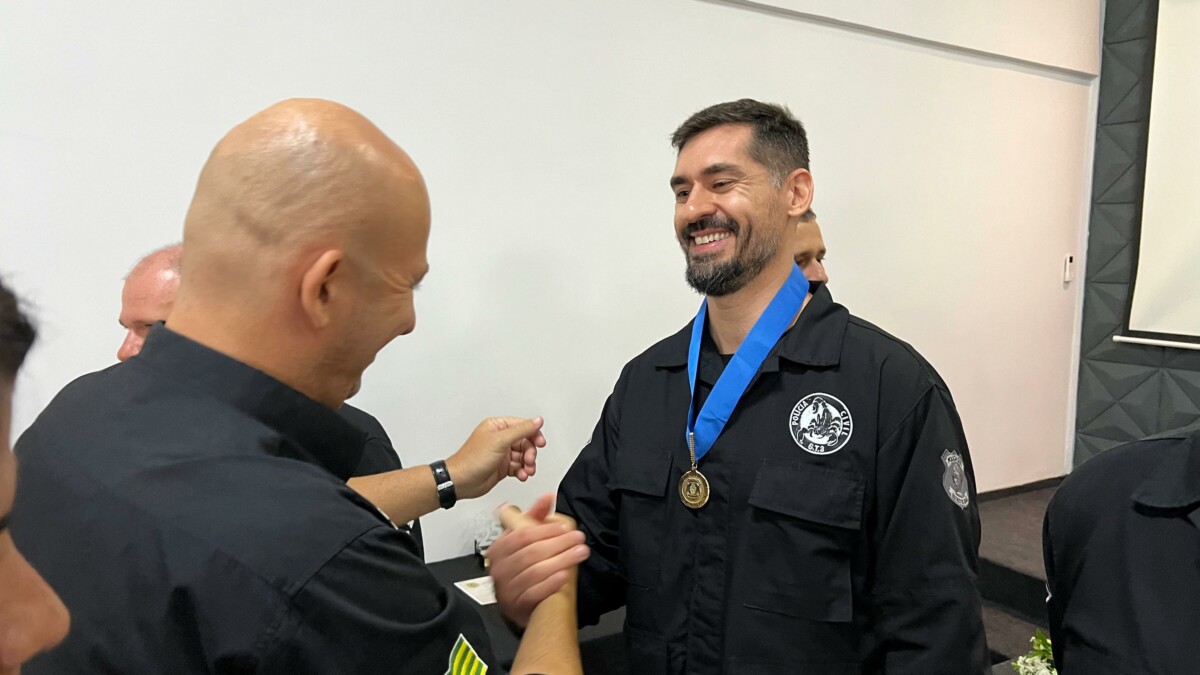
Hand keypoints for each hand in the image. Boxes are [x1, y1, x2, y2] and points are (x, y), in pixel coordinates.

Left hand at [445, 417, 545, 499]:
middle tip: (529, 460)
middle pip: (525, 442)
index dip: (534, 434)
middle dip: (530, 452)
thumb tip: (537, 421)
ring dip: (528, 464)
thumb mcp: (500, 441)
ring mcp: (502, 453)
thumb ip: (521, 430)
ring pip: (523, 456)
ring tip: (527, 471)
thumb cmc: (472, 460)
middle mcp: (500, 439)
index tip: (540, 443)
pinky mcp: (502, 467)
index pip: (523, 426)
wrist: (461, 482)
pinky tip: (521, 475)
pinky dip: (522, 472)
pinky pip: (519, 467)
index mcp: (497, 426)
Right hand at [489, 494, 588, 626]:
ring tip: (579, 553)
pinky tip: (564, 576)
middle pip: (529, 553)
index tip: (564, 528)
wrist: (525, 603)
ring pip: (534, 572)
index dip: (544, 530)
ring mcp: (506, 589)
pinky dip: (550, 583)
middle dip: (558, 544)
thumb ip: (536, 516)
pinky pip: (534, 593)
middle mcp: (499, 569)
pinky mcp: (516, 606)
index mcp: (499, 549)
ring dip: (561, 560)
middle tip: (578, 538)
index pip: (520, 536)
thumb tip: (547, 497)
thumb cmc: (527, 567)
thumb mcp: (529, 538)